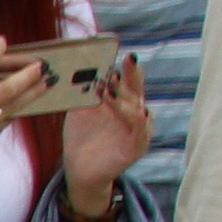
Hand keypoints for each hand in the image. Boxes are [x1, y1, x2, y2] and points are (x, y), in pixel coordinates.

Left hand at [63, 57, 155, 201]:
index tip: (125, 55)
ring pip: (138, 112)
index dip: (130, 69)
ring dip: (127, 101)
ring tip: (113, 91)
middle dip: (130, 80)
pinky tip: (138, 114)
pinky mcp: (136, 148)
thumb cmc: (82, 134)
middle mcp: (134, 114)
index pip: (130, 81)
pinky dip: (140, 124)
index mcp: (123, 102)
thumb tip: (79, 67)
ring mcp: (137, 131)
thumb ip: (82, 91)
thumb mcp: (80, 109)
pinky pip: (142, 134)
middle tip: (116, 71)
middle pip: (137, 93)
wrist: (79, 167)